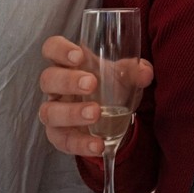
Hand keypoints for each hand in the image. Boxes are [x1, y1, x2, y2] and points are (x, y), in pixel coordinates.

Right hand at [38, 35, 153, 155]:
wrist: (114, 116)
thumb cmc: (111, 85)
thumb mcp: (124, 75)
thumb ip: (135, 71)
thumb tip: (145, 73)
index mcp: (69, 64)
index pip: (52, 48)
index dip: (59, 50)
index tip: (78, 56)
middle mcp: (57, 86)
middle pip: (48, 79)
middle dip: (68, 81)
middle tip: (91, 84)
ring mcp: (54, 111)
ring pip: (49, 111)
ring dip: (71, 113)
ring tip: (95, 114)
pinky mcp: (59, 136)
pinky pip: (62, 141)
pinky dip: (80, 144)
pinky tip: (98, 144)